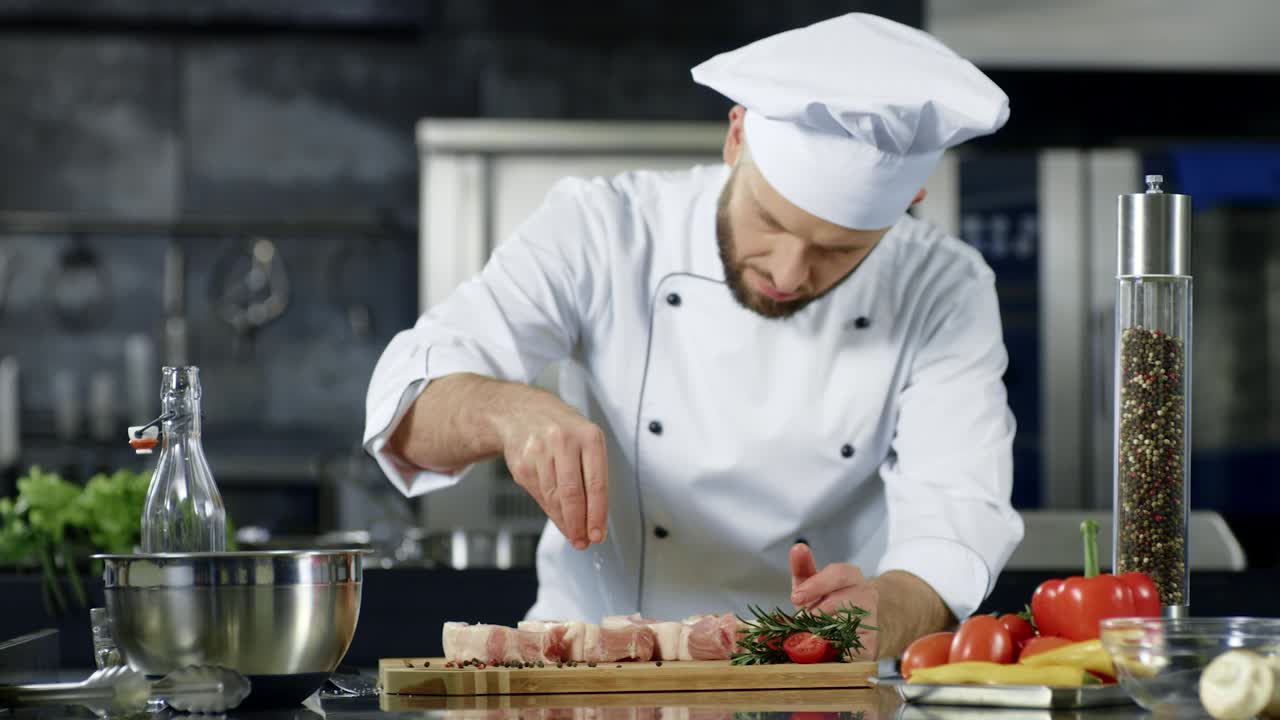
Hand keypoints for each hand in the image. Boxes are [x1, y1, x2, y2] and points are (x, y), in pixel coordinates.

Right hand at [495, 389, 607, 549]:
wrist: (521, 412)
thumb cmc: (561, 430)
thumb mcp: (585, 442)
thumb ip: (591, 477)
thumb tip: (593, 520)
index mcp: (588, 436)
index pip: (596, 483)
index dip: (597, 513)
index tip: (597, 534)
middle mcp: (564, 441)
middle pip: (572, 494)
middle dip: (578, 523)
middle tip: (583, 540)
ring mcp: (539, 451)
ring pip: (554, 497)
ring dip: (564, 521)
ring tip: (573, 532)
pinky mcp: (521, 463)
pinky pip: (538, 495)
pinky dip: (549, 510)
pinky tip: (557, 515)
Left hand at [789, 543, 878, 658]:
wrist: (849, 632)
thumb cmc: (825, 604)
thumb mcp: (810, 585)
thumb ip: (803, 567)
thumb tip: (797, 547)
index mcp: (850, 576)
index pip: (839, 573)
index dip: (817, 584)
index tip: (796, 598)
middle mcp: (866, 593)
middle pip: (848, 596)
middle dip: (820, 608)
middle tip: (801, 618)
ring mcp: (872, 618)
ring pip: (850, 620)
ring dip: (826, 626)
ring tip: (810, 632)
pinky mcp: (872, 643)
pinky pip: (852, 642)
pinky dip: (835, 644)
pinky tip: (824, 646)